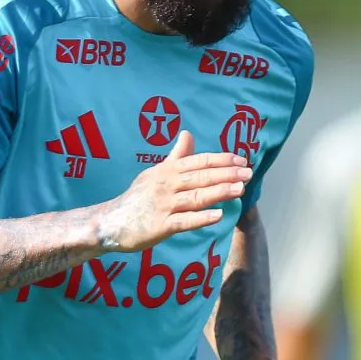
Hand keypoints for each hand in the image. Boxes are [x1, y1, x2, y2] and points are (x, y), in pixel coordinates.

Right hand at [101, 131, 251, 252]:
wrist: (112, 221)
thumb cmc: (138, 197)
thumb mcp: (155, 172)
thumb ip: (175, 156)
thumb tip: (188, 133)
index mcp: (166, 171)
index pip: (197, 161)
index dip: (219, 160)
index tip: (241, 159)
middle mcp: (165, 185)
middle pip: (199, 177)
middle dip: (226, 174)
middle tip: (248, 173)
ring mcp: (163, 205)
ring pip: (195, 197)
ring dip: (218, 192)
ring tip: (240, 189)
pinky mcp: (161, 225)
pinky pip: (184, 221)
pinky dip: (201, 218)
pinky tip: (218, 216)